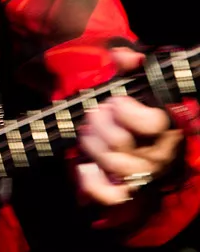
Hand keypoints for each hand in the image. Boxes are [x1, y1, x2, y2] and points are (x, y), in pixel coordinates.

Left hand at [76, 47, 182, 205]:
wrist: (137, 132)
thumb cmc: (137, 105)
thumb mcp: (135, 80)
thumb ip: (130, 63)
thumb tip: (122, 56)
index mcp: (167, 126)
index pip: (152, 124)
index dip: (127, 111)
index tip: (117, 101)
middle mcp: (158, 154)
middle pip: (121, 143)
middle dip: (100, 123)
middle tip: (95, 113)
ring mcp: (142, 173)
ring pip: (112, 164)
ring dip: (92, 144)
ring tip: (88, 131)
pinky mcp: (125, 190)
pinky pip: (110, 195)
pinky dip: (93, 183)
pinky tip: (84, 167)